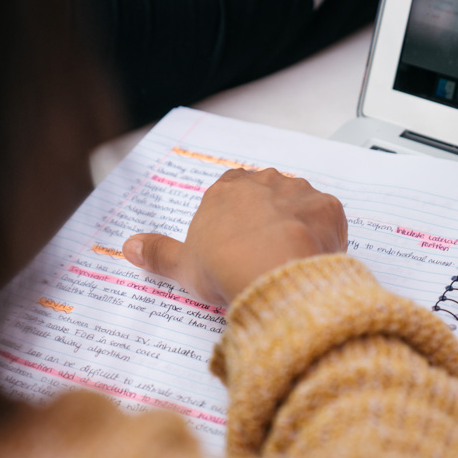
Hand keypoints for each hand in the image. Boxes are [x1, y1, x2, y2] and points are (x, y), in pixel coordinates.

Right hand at [122, 168, 346, 305]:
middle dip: (268, 220)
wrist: (273, 275)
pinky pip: (328, 220)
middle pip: (267, 196)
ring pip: (300, 205)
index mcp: (227, 189)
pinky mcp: (328, 209)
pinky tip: (314, 259)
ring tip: (290, 260)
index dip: (234, 220)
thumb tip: (128, 247)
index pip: (230, 193)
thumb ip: (157, 253)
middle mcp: (265, 182)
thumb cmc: (224, 266)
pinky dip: (324, 237)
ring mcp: (299, 192)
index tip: (235, 244)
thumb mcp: (182, 264)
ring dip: (298, 226)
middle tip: (263, 255)